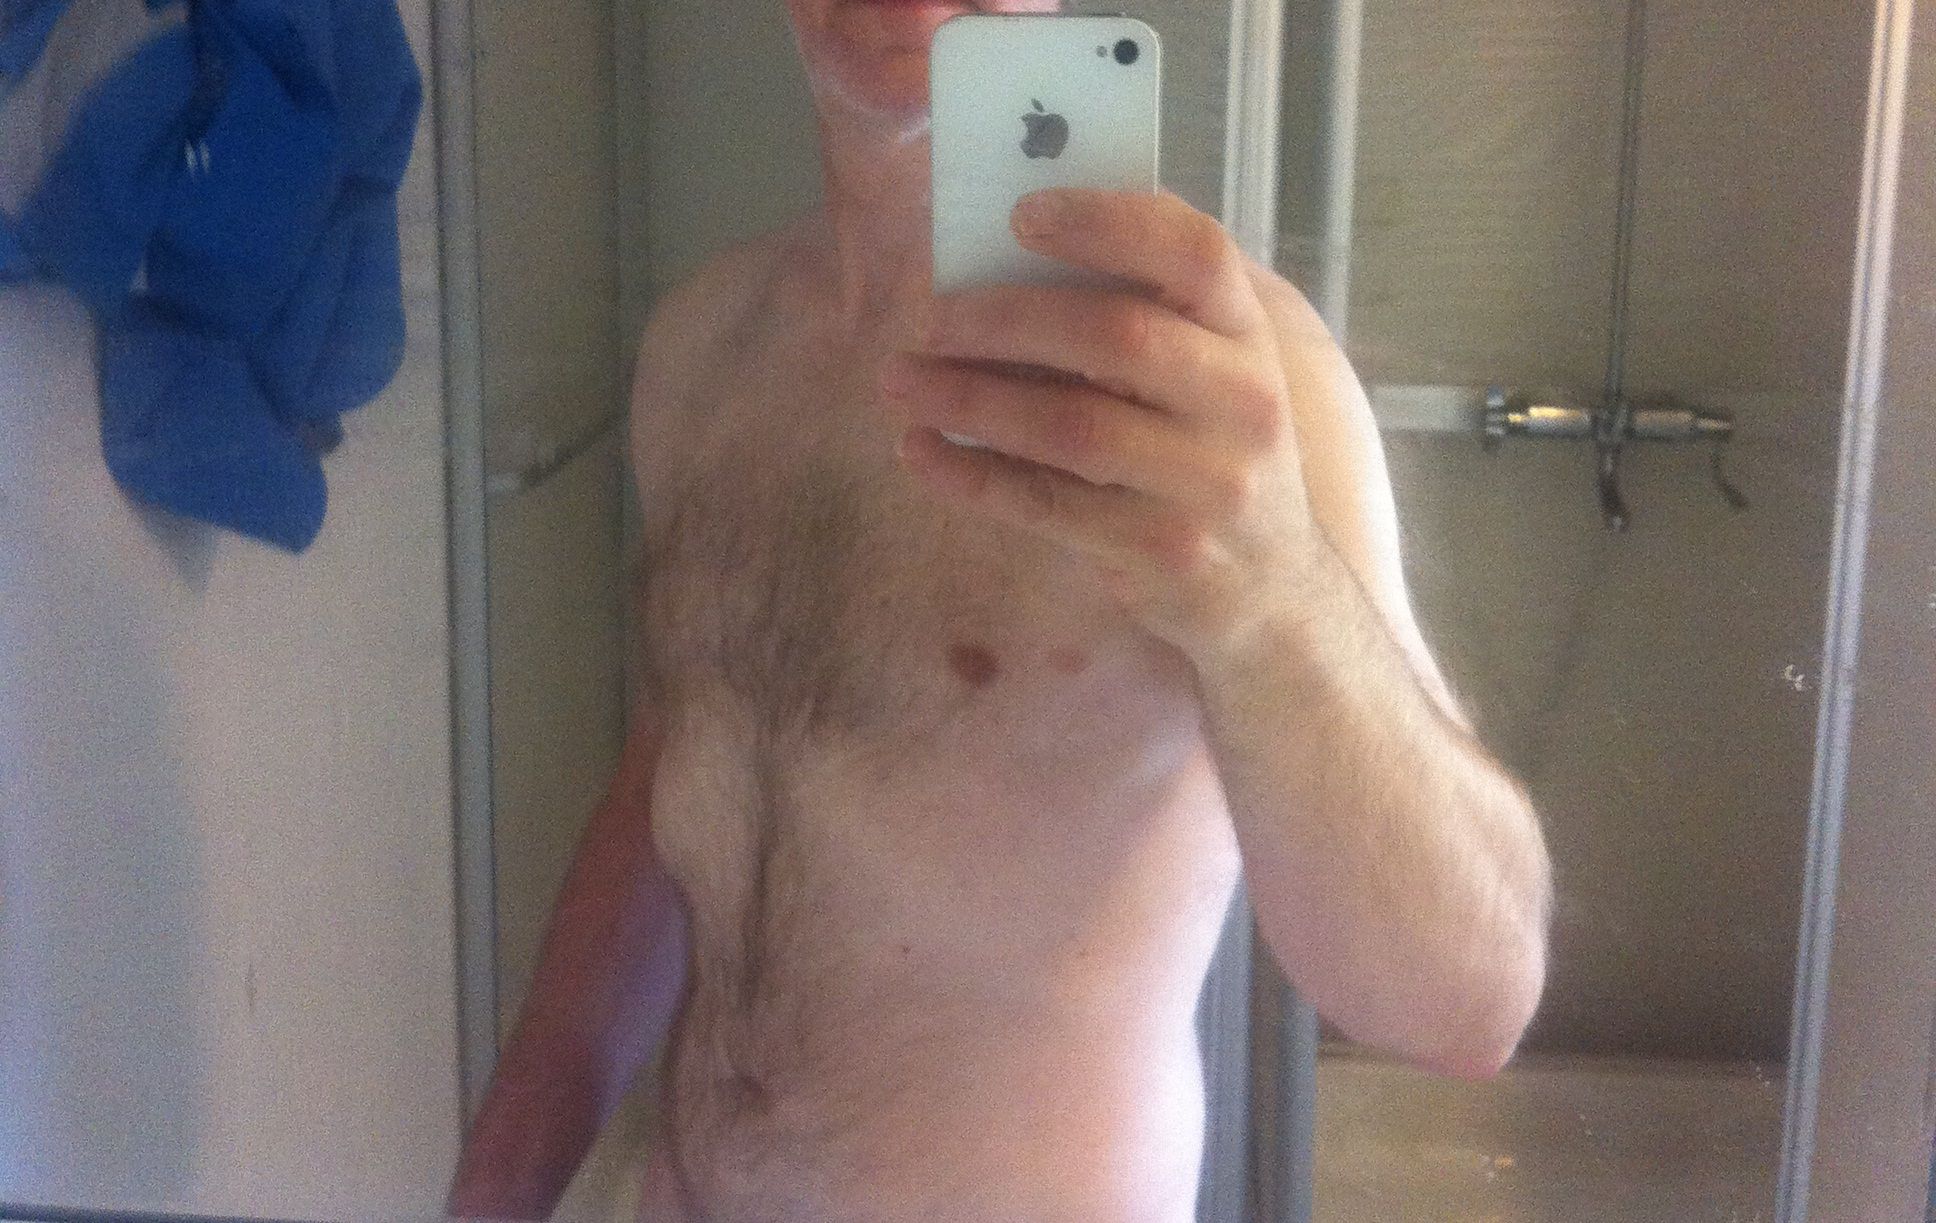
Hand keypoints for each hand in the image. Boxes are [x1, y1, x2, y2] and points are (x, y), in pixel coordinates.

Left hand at [881, 188, 1323, 662]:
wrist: (1273, 589)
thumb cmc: (1208, 448)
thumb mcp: (1209, 369)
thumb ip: (1145, 305)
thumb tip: (1019, 235)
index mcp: (1249, 334)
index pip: (1194, 252)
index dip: (1108, 222)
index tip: (1019, 213)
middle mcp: (1245, 404)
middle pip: (1116, 336)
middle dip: (1005, 320)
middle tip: (929, 319)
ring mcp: (1210, 484)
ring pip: (1072, 427)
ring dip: (970, 400)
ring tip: (900, 381)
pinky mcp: (1163, 551)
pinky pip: (1047, 505)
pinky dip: (972, 475)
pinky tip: (919, 451)